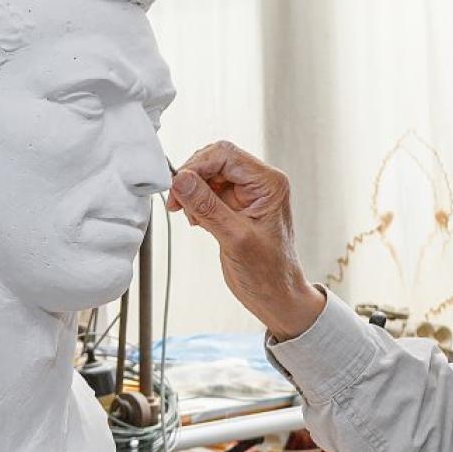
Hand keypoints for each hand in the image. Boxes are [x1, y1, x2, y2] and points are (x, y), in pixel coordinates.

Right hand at [166, 142, 324, 339]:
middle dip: (192, 177)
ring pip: (209, 175)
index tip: (177, 184)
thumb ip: (207, 206)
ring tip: (191, 217)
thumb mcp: (235, 239)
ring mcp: (247, 195)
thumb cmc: (268, 272)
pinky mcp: (235, 207)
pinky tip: (197, 221)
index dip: (197, 165)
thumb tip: (180, 179)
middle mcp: (259, 184)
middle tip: (177, 201)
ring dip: (193, 191)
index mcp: (268, 183)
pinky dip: (196, 202)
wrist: (276, 296)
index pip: (226, 155)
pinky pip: (209, 192)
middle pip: (216, 160)